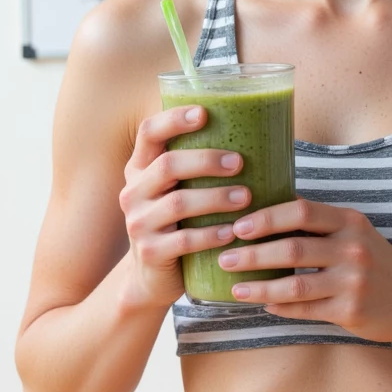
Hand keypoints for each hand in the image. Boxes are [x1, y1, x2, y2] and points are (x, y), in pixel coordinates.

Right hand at [118, 106, 251, 307]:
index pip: (150, 133)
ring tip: (246, 198)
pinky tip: (233, 232)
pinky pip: (184, 240)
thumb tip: (258, 135)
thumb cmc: (178, 224)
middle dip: (206, 161)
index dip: (174, 120)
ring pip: (179, 203)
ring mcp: (138, 223)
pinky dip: (212, 235)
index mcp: (140, 168)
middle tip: (239, 162)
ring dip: (216, 198)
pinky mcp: (150, 252)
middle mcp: (133, 191)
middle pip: (168, 165)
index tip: (204, 113)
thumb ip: (198, 169)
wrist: (152, 277)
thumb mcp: (178, 191)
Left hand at [217, 198, 391, 343]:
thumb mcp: (356, 234)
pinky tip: (263, 304)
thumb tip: (264, 214)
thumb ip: (319, 225)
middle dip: (252, 254)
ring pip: (294, 284)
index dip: (266, 218)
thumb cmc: (377, 265)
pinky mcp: (351, 311)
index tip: (238, 226)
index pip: (301, 211)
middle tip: (225, 258)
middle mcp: (353, 249)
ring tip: (235, 288)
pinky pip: (305, 309)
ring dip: (258, 286)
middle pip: (292, 248)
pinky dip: (279, 307)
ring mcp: (353, 282)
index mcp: (351, 222)